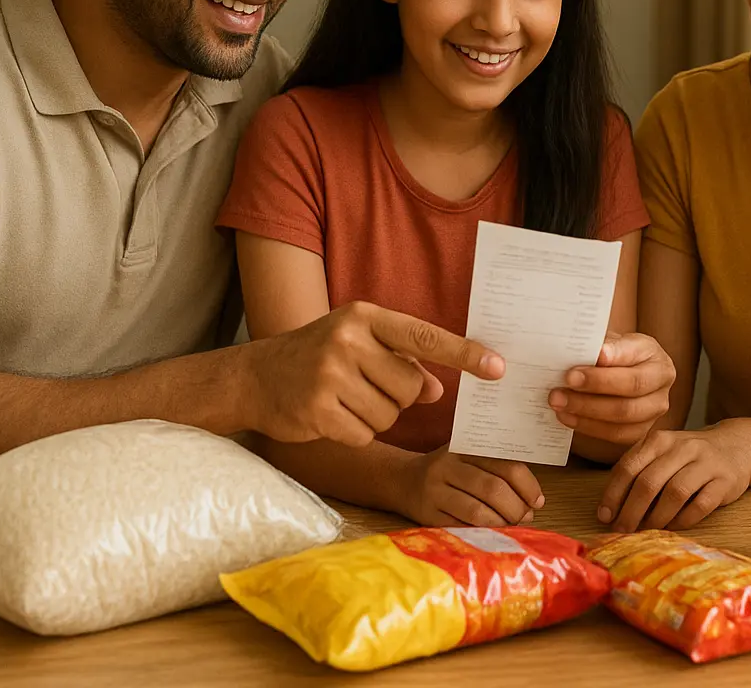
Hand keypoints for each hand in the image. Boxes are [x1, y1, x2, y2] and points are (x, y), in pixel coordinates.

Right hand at [242, 302, 503, 449]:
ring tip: (343, 399)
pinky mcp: (318, 410)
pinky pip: (365, 434)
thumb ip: (401, 363)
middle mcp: (348, 340)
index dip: (464, 354)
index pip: (425, 336)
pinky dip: (354, 433)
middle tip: (362, 387)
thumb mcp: (359, 347)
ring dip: (374, 416)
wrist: (252, 378)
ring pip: (391, 414)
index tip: (497, 368)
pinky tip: (330, 416)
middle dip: (398, 397)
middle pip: (411, 387)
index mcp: (364, 317)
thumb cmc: (318, 359)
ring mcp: (331, 375)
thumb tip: (437, 390)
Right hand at [401, 447, 544, 526]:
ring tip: (511, 526)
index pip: (505, 465)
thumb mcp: (467, 456)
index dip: (527, 486)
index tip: (537, 501)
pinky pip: (461, 527)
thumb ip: (497, 467)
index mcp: (465, 448)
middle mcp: (448, 467)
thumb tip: (533, 499)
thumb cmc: (447, 470)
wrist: (401, 480)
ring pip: (477, 511)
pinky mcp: (427, 515)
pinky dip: (482, 532)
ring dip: (501, 523)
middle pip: (492, 488)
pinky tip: (491, 533)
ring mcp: (435, 491)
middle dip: (516, 508)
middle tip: (525, 517)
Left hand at [548, 332, 675, 443]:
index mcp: (652, 352)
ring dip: (587, 409)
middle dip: (596, 384)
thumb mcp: (607, 342)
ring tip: (560, 401)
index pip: (634, 353)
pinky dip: (588, 426)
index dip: (614, 355)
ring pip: (624, 414)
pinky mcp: (641, 430)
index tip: (593, 354)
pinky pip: (615, 434)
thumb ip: (597, 346)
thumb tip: (579, 352)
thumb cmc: (609, 356)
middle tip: (566, 380)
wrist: (617, 375)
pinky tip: (567, 416)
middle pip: (632, 386)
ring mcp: (654, 408)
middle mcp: (661, 380)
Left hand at [597, 418, 750, 531]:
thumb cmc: (688, 456)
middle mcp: (682, 447)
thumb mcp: (662, 453)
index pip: (629, 467)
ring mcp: (706, 463)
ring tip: (646, 531)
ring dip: (657, 517)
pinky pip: (700, 505)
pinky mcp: (725, 481)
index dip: (613, 494)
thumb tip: (610, 508)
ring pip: (675, 493)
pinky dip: (683, 520)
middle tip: (622, 530)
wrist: (736, 447)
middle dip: (631, 511)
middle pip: (649, 482)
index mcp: (660, 440)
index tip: (604, 516)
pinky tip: (673, 527)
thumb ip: (638, 471)